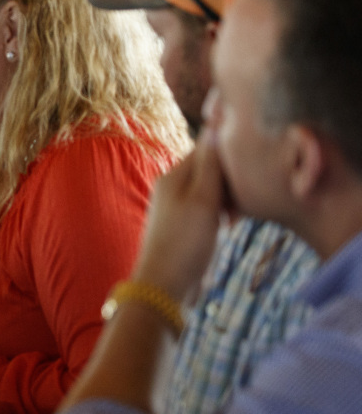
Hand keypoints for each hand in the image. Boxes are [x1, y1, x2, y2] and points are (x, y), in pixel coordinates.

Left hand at [131, 130, 225, 301]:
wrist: (166, 287)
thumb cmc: (184, 242)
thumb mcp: (203, 200)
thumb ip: (210, 165)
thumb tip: (215, 126)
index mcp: (173, 176)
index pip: (206, 149)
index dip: (230, 157)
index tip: (248, 171)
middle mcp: (174, 188)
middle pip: (212, 169)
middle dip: (232, 181)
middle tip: (242, 201)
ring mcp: (181, 208)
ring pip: (215, 190)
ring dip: (230, 199)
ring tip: (235, 218)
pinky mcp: (188, 226)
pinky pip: (212, 209)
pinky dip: (224, 214)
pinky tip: (232, 227)